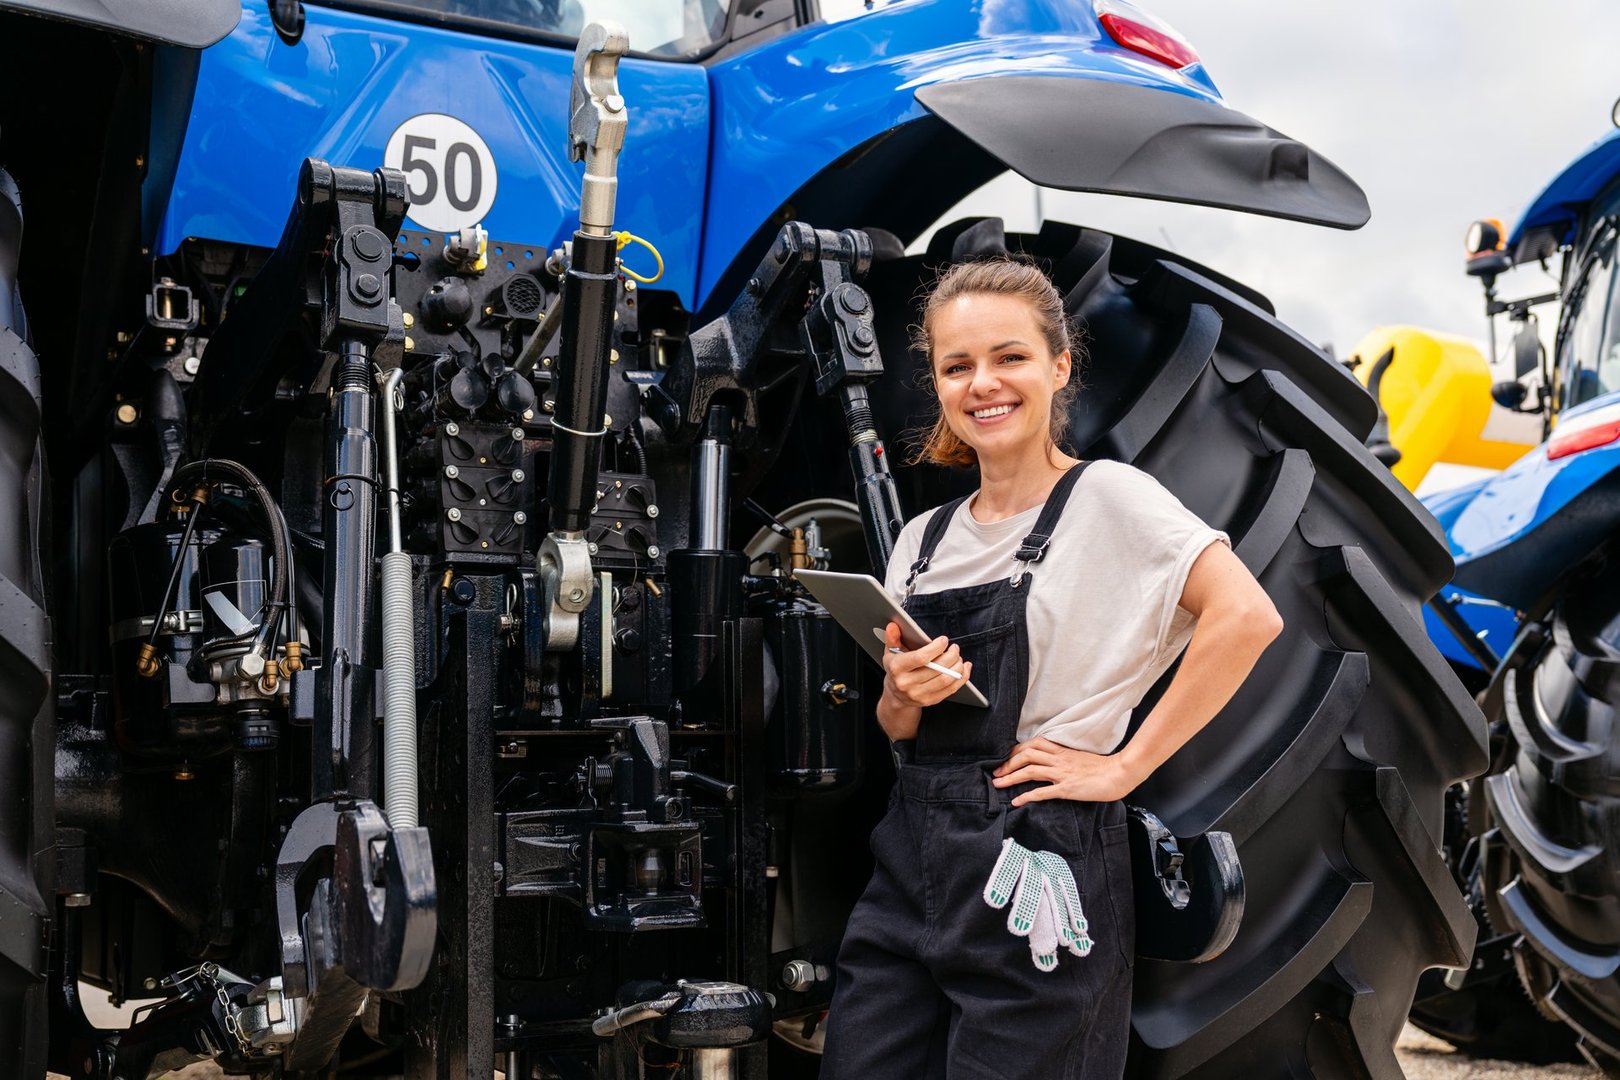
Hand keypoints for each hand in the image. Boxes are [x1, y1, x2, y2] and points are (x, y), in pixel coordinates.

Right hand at [880, 622, 970, 709]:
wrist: (895, 694)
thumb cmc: (896, 669)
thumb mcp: (890, 652)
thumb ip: (892, 637)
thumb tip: (893, 625)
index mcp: (897, 668)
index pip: (921, 657)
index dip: (936, 647)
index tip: (944, 640)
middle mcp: (906, 683)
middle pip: (937, 668)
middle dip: (951, 655)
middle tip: (954, 648)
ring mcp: (918, 694)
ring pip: (946, 679)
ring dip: (957, 666)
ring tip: (958, 657)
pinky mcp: (929, 701)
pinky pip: (950, 689)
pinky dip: (961, 678)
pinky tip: (964, 668)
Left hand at [992, 737, 1137, 805]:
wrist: (1119, 773)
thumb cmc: (1103, 768)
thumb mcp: (1080, 758)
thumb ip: (1065, 759)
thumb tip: (1052, 762)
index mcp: (1062, 752)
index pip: (1033, 744)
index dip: (1016, 750)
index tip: (1005, 758)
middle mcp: (1059, 760)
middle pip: (1026, 755)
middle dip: (1007, 763)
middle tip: (995, 772)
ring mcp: (1062, 774)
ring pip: (1030, 771)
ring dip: (1011, 777)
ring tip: (998, 785)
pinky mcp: (1067, 789)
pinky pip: (1043, 792)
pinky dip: (1026, 796)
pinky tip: (1016, 802)